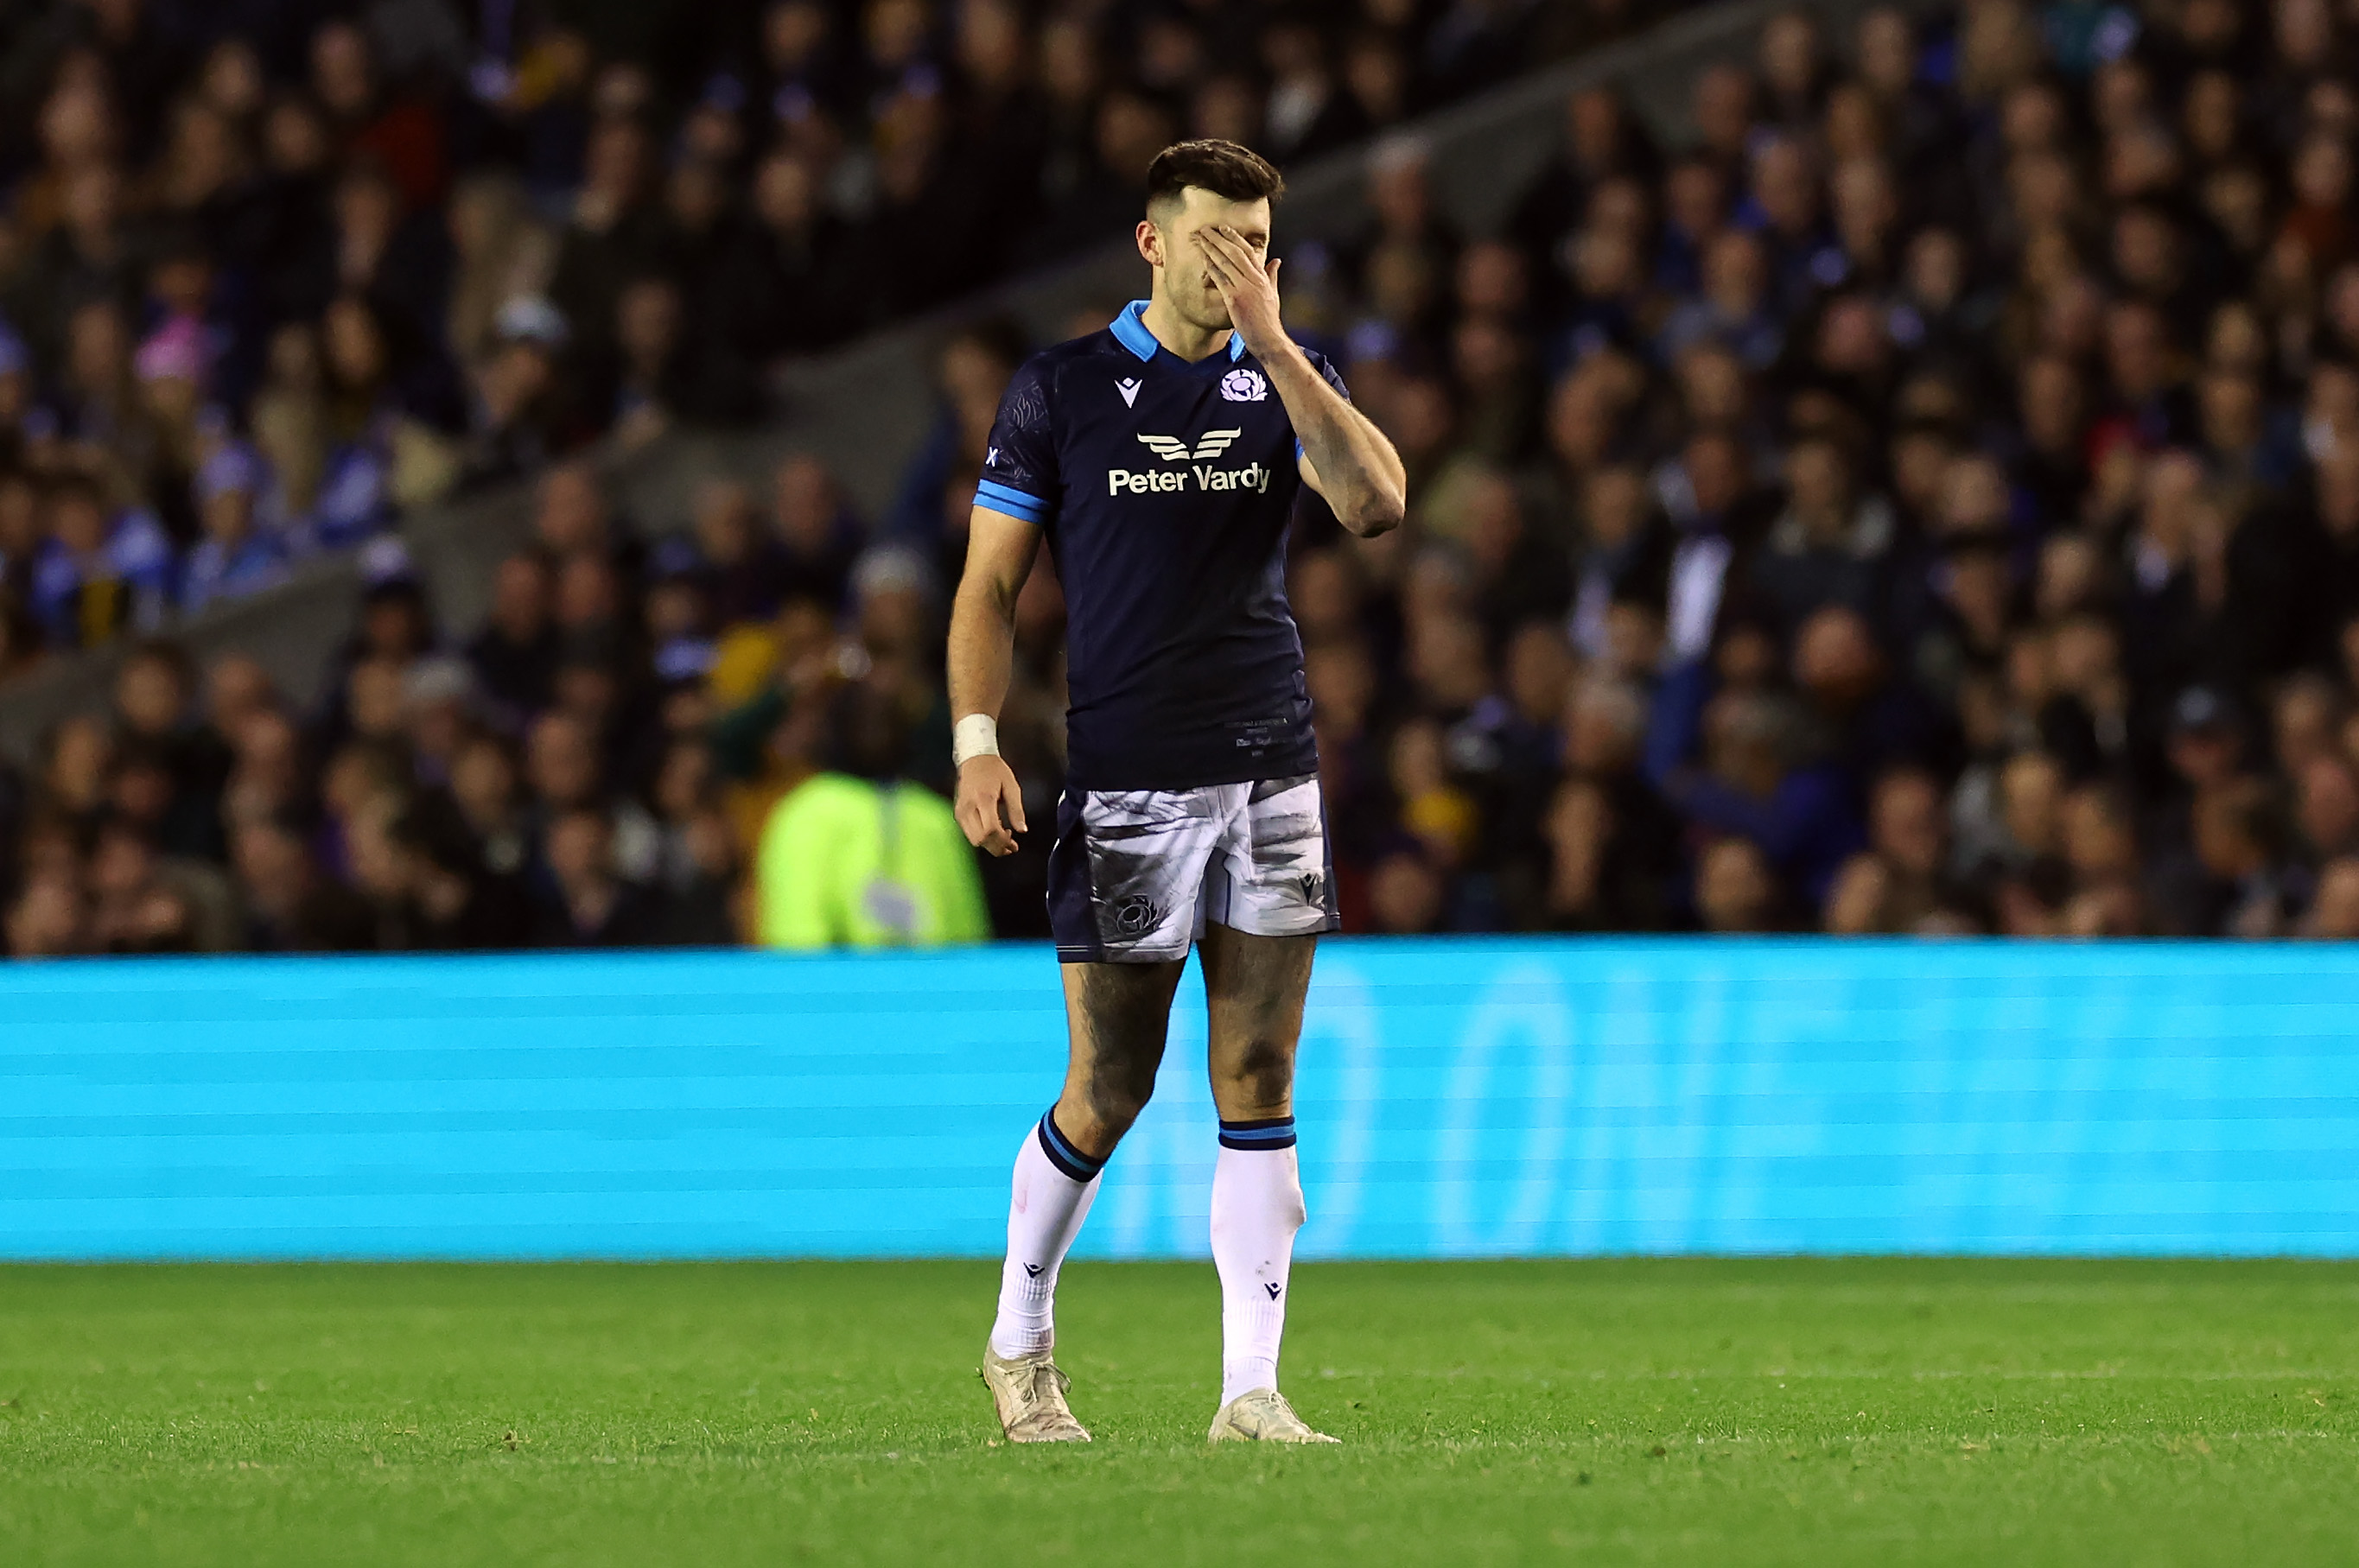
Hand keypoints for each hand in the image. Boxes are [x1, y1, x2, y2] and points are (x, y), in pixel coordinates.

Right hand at [955, 755, 1027, 855]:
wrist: (974, 758)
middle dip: (996, 847)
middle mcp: (969, 807)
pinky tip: (992, 832)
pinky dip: (982, 838)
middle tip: (1010, 846)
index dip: (1003, 841)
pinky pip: (969, 833)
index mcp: (983, 799)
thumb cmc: (993, 769)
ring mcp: (961, 811)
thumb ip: (1017, 810)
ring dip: (989, 845)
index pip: (990, 830)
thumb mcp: (1012, 786)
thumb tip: (1022, 829)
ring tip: (1003, 839)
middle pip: (980, 839)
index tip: (1013, 843)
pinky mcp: (958, 813)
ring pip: (973, 840)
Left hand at [1194, 225, 1285, 359]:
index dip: (1235, 237)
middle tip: (1206, 229)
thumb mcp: (1273, 293)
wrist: (1268, 337)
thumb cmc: (1269, 318)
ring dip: (1211, 249)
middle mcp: (1253, 279)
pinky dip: (1211, 267)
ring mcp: (1243, 288)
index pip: (1248, 251)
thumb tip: (1276, 261)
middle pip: (1234, 252)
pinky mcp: (1234, 299)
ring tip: (1200, 239)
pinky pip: (1220, 279)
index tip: (1224, 229)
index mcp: (1262, 277)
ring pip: (1225, 262)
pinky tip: (1203, 259)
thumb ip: (1272, 275)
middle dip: (1219, 239)